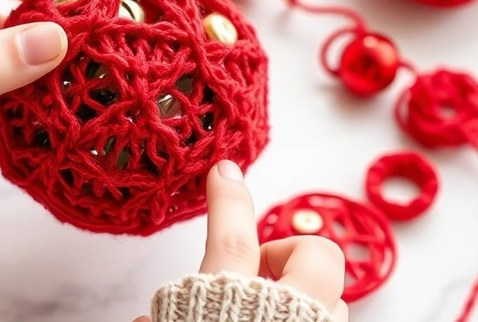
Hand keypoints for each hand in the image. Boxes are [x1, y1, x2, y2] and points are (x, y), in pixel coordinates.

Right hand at [133, 160, 348, 321]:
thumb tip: (144, 317)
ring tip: (274, 314)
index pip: (232, 239)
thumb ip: (161, 315)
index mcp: (230, 305)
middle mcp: (285, 314)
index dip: (228, 199)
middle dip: (291, 253)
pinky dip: (312, 321)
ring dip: (305, 297)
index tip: (225, 170)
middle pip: (315, 254)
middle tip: (259, 273)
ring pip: (333, 297)